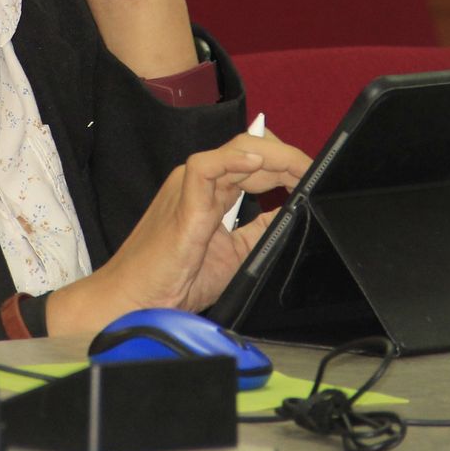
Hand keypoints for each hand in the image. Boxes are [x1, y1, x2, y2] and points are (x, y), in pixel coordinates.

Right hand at [45, 130, 312, 335]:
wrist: (133, 300)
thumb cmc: (174, 281)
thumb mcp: (235, 254)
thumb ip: (259, 232)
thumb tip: (293, 213)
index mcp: (210, 193)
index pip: (254, 164)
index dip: (286, 166)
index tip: (314, 176)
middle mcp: (200, 183)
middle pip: (250, 150)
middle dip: (287, 158)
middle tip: (316, 171)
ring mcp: (189, 187)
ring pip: (235, 150)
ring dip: (274, 157)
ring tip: (302, 168)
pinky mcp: (181, 201)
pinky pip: (206, 166)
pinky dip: (234, 160)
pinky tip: (259, 165)